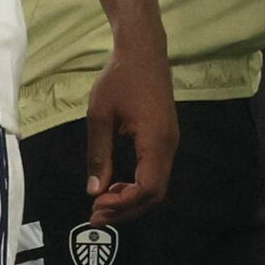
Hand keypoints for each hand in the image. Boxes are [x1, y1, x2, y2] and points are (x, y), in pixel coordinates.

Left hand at [84, 45, 176, 223]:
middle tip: (96, 214)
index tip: (96, 204)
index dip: (122, 204)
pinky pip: (155, 172)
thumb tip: (94, 190)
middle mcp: (169, 146)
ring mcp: (170, 142)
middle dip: (126, 209)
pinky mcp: (166, 138)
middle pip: (155, 194)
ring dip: (131, 199)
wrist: (143, 50)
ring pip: (157, 185)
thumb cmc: (120, 78)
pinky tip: (116, 184)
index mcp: (155, 141)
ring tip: (103, 202)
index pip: (147, 189)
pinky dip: (137, 185)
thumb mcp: (100, 115)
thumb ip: (98, 154)